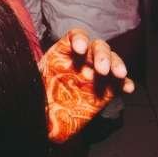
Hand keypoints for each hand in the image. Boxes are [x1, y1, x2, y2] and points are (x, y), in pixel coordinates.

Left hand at [39, 29, 134, 143]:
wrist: (48, 119)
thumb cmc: (38, 97)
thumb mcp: (33, 84)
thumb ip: (36, 76)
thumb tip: (29, 75)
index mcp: (65, 53)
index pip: (75, 37)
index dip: (79, 39)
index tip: (80, 49)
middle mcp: (83, 59)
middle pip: (97, 47)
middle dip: (102, 55)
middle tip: (102, 70)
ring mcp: (96, 73)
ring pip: (111, 61)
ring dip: (116, 64)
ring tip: (119, 75)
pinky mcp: (108, 88)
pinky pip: (120, 83)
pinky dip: (125, 83)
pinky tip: (127, 88)